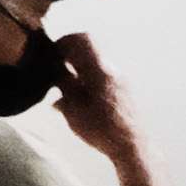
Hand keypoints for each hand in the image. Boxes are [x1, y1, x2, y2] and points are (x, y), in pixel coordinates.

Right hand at [43, 36, 138, 163]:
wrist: (132, 146)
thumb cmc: (101, 128)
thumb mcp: (73, 107)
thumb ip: (64, 84)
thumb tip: (54, 70)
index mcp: (100, 70)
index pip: (83, 38)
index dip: (65, 41)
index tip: (52, 53)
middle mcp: (113, 71)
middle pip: (89, 51)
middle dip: (69, 56)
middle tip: (54, 70)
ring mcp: (122, 81)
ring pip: (95, 65)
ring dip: (78, 70)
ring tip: (64, 88)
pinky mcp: (125, 92)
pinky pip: (103, 77)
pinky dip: (88, 81)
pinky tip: (77, 98)